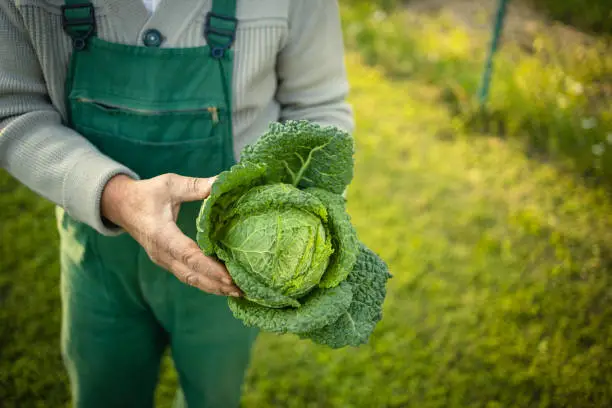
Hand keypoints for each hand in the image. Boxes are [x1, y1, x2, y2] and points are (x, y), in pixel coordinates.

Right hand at [100, 173, 241, 296]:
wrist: (120, 205)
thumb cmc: (145, 194)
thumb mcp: (169, 184)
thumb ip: (195, 186)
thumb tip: (221, 182)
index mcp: (161, 235)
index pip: (188, 256)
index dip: (209, 268)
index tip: (229, 276)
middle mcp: (161, 253)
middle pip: (192, 275)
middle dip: (217, 284)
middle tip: (241, 289)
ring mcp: (163, 260)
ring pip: (190, 279)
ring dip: (213, 287)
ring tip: (237, 292)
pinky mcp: (166, 261)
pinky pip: (187, 276)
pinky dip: (205, 282)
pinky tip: (222, 285)